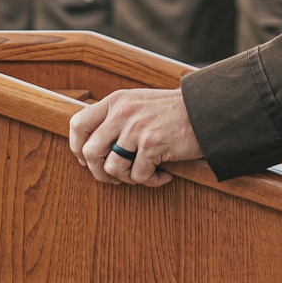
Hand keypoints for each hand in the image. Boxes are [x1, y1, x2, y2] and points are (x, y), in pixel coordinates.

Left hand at [68, 87, 202, 186]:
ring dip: (128, 178)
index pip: (78, 124)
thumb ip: (115, 117)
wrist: (204, 110)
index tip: (87, 160)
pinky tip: (162, 175)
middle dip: (101, 171)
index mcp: (116, 101)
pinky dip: (151, 181)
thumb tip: (90, 145)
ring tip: (144, 172)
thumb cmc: (171, 111)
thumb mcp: (137, 103)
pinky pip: (138, 176)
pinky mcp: (152, 144)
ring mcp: (136, 128)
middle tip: (118, 175)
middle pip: (90, 152)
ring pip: (112, 168)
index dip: (77, 147)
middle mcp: (122, 112)